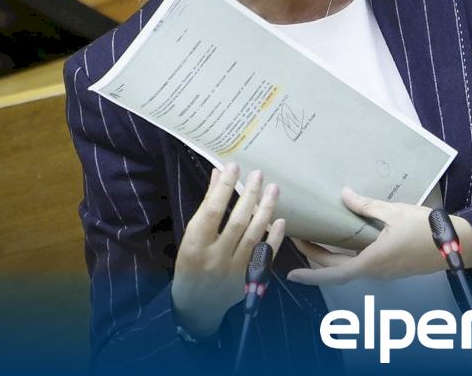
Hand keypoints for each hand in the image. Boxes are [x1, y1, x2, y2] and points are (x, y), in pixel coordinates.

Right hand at [172, 163, 283, 337]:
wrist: (197, 305)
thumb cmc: (190, 265)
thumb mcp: (191, 237)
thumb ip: (206, 207)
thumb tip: (219, 174)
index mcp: (194, 245)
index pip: (212, 211)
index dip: (223, 188)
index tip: (233, 167)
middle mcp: (215, 257)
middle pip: (237, 221)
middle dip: (249, 195)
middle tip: (259, 174)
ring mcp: (234, 269)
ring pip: (254, 235)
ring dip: (266, 210)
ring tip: (274, 189)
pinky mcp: (249, 279)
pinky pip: (265, 255)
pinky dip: (275, 238)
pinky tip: (281, 220)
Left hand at [286, 188, 471, 285]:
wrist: (457, 245)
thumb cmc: (427, 230)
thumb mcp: (395, 212)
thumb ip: (367, 206)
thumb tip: (344, 195)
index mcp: (372, 261)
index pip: (333, 274)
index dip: (310, 275)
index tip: (291, 273)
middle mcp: (375, 271)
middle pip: (336, 269)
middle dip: (314, 257)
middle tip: (299, 239)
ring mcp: (383, 271)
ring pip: (348, 268)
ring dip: (329, 257)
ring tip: (315, 239)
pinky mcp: (390, 267)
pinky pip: (361, 264)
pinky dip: (345, 256)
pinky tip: (342, 240)